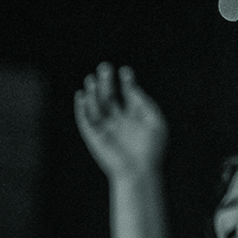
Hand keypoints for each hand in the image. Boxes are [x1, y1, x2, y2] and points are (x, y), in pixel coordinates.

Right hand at [75, 63, 167, 180]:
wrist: (139, 170)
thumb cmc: (151, 148)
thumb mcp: (155, 122)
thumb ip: (145, 104)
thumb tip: (133, 88)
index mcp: (135, 117)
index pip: (128, 94)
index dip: (127, 82)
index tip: (126, 71)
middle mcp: (119, 120)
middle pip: (109, 96)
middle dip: (106, 82)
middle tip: (104, 67)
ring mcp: (106, 127)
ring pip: (96, 105)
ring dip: (93, 92)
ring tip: (91, 78)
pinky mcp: (94, 136)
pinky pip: (86, 119)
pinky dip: (82, 107)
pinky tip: (82, 95)